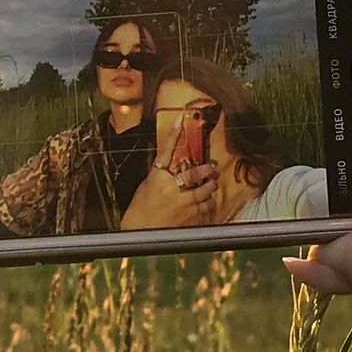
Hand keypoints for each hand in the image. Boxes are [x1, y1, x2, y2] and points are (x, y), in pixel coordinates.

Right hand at [121, 114, 217, 229]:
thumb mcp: (147, 187)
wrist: (140, 232)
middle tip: (211, 166)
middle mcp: (170, 187)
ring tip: (211, 184)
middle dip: (205, 168)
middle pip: (194, 171)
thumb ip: (159, 176)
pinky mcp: (189, 215)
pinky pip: (205, 206)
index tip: (181, 119)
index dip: (174, 134)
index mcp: (156, 178)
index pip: (166, 151)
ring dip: (210, 186)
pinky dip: (207, 203)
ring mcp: (182, 202)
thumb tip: (169, 166)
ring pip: (204, 189)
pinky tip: (207, 202)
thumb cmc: (139, 210)